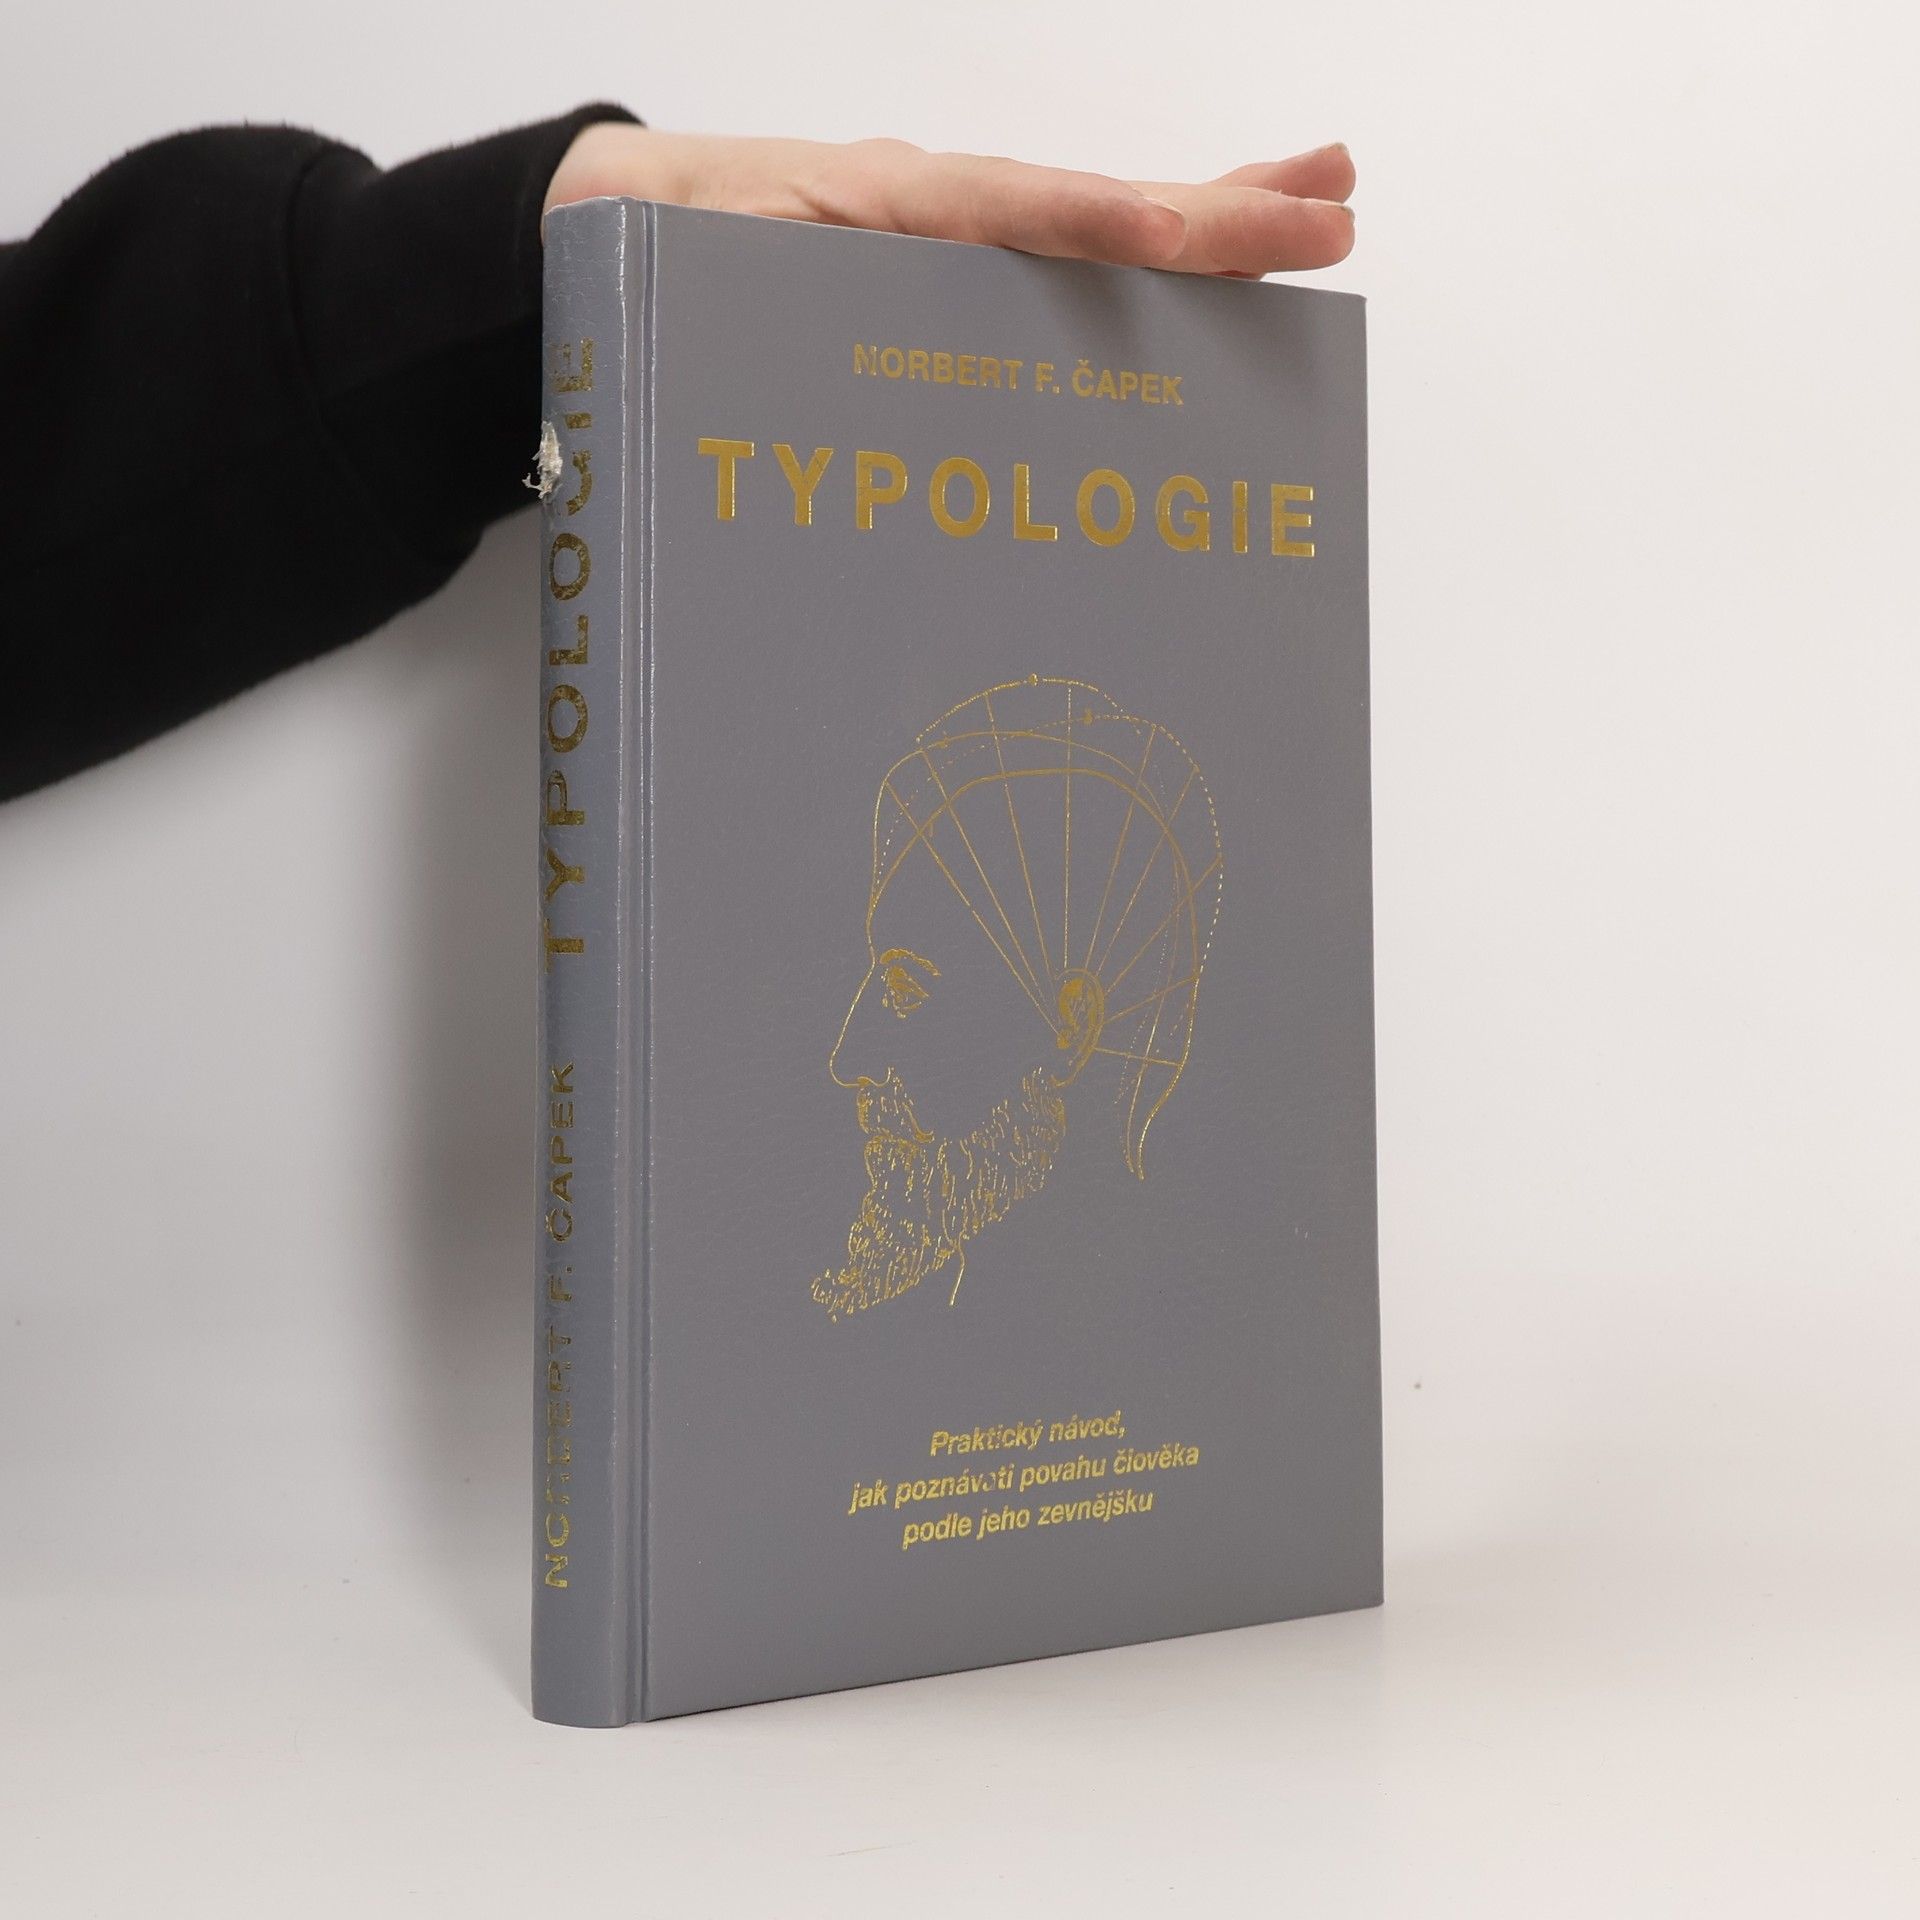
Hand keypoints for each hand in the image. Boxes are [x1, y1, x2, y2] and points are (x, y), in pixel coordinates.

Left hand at [544, 126, 1354, 276]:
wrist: (620, 218)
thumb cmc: (659, 258)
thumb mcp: (695, 280)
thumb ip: (761, 303)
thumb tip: (817, 371)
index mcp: (881, 210)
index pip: (1008, 210)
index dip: (1090, 224)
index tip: (1170, 238)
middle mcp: (939, 211)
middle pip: (1095, 205)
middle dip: (1216, 212)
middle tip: (1329, 213)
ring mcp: (957, 233)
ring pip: (1099, 221)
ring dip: (1210, 215)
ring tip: (1317, 203)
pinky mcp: (955, 262)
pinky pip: (1062, 256)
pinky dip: (1141, 249)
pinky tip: (1198, 255)